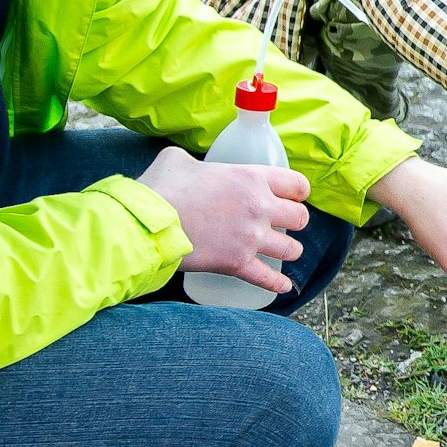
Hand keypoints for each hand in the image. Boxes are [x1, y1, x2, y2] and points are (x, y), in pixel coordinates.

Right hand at [138, 146, 310, 295]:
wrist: (146, 224)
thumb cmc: (161, 188)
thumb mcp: (178, 159)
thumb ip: (193, 161)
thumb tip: (188, 167)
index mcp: (251, 177)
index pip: (296, 184)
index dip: (298, 191)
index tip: (295, 197)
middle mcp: (258, 207)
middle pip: (300, 218)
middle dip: (296, 221)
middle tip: (285, 223)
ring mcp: (250, 238)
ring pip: (291, 249)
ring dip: (290, 251)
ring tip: (284, 251)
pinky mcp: (237, 264)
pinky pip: (267, 278)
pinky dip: (277, 284)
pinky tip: (283, 286)